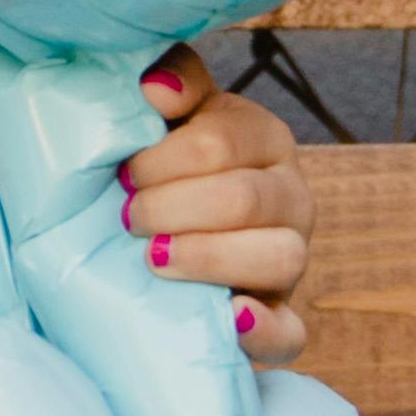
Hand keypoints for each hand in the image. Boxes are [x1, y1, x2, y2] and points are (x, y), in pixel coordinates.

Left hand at [121, 49, 317, 363]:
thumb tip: (156, 87)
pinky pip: (290, 333)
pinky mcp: (281, 319)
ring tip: (153, 260)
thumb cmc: (160, 173)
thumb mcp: (168, 120)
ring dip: (209, 258)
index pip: (223, 141)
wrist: (159, 242)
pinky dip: (261, 331)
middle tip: (126, 217)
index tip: (122, 173)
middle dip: (172, 207)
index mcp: (264, 140)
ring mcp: (292, 259)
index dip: (164, 159)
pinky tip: (226, 316)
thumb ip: (171, 83)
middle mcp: (291, 197)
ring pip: (283, 256)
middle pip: (245, 199)